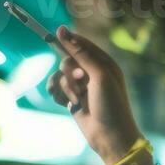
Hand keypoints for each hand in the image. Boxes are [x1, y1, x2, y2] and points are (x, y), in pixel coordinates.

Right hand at [45, 26, 143, 164]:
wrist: (109, 136)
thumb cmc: (111, 104)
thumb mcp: (99, 75)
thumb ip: (80, 53)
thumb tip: (62, 29)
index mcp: (104, 63)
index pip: (81, 44)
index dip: (68, 41)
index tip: (53, 36)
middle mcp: (92, 73)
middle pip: (67, 60)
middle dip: (69, 72)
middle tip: (81, 82)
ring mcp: (81, 86)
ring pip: (59, 75)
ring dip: (64, 87)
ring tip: (76, 100)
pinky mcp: (72, 98)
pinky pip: (56, 88)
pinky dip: (59, 95)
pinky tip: (67, 105)